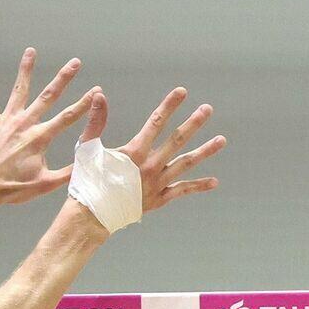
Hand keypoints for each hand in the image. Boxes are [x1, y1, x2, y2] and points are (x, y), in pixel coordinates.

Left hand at [0, 48, 97, 207]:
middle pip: (48, 96)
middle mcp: (25, 124)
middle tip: (75, 62)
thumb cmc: (13, 188)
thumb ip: (68, 172)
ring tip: (31, 51)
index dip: (84, 103)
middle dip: (63, 78)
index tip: (96, 90)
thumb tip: (88, 164)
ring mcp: (6, 122)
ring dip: (26, 70)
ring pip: (19, 90)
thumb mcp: (46, 184)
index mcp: (40, 138)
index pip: (68, 117)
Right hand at [78, 86, 225, 213]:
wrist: (92, 216)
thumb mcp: (87, 147)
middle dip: (193, 123)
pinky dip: (198, 186)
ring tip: (221, 140)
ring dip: (204, 151)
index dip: (169, 105)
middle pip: (176, 140)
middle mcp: (150, 167)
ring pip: (185, 164)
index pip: (156, 122)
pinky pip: (182, 191)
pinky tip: (215, 182)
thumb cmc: (87, 181)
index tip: (182, 92)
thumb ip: (96, 121)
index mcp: (134, 152)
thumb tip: (98, 95)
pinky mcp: (159, 199)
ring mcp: (157, 184)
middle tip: (208, 109)